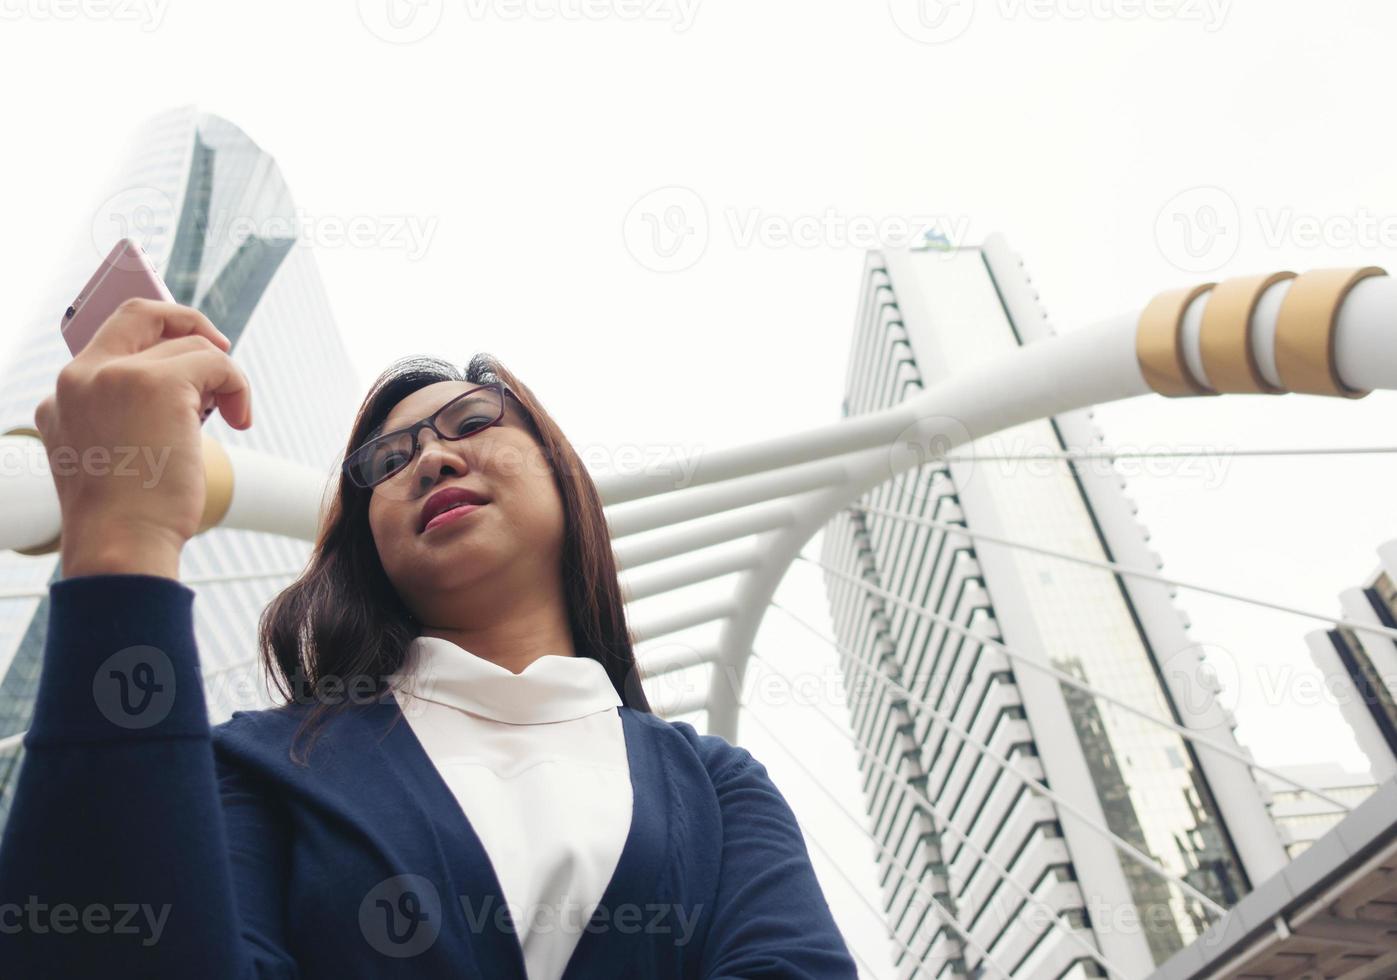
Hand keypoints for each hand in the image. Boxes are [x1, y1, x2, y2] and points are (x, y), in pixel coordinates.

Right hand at [33, 298, 252, 578]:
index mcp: (64, 394)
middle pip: (143, 313)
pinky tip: (241, 420)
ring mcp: (117, 375)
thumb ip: (128, 411)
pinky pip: (217, 363)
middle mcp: (81, 376)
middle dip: (189, 323)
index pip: (110, 333)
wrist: (121, 543)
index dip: (155, 327)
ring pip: (190, 346)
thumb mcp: (111, 454)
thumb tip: (186, 384)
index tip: (186, 341)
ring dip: (222, 379)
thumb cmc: (126, 514)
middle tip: (221, 353)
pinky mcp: (159, 384)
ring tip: (227, 417)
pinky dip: (238, 387)